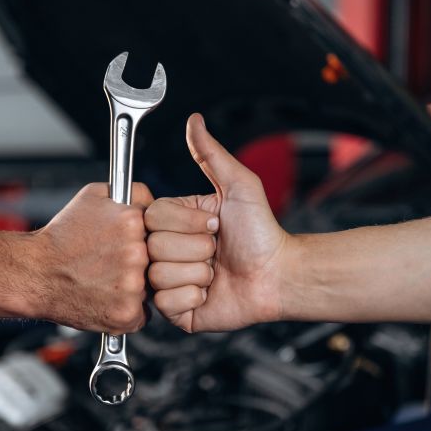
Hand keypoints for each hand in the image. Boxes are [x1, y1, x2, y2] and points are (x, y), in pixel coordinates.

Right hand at [29, 183, 152, 333]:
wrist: (34, 274)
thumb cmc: (60, 238)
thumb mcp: (94, 196)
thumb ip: (133, 193)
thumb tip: (155, 201)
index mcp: (133, 222)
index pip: (160, 231)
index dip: (144, 238)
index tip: (125, 244)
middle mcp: (137, 254)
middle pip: (157, 260)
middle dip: (139, 263)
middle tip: (112, 264)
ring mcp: (133, 286)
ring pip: (150, 288)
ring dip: (134, 287)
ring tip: (106, 281)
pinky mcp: (126, 313)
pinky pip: (141, 314)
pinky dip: (128, 310)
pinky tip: (107, 299)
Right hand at [145, 114, 288, 331]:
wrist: (278, 275)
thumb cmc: (261, 232)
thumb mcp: (238, 185)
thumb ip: (211, 154)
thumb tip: (194, 120)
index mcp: (174, 222)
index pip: (152, 217)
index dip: (185, 223)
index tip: (213, 224)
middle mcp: (166, 251)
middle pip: (154, 247)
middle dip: (196, 249)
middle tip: (216, 250)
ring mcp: (168, 282)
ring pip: (159, 276)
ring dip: (197, 273)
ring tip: (215, 272)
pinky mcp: (176, 310)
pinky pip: (167, 303)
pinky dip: (194, 296)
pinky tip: (210, 292)